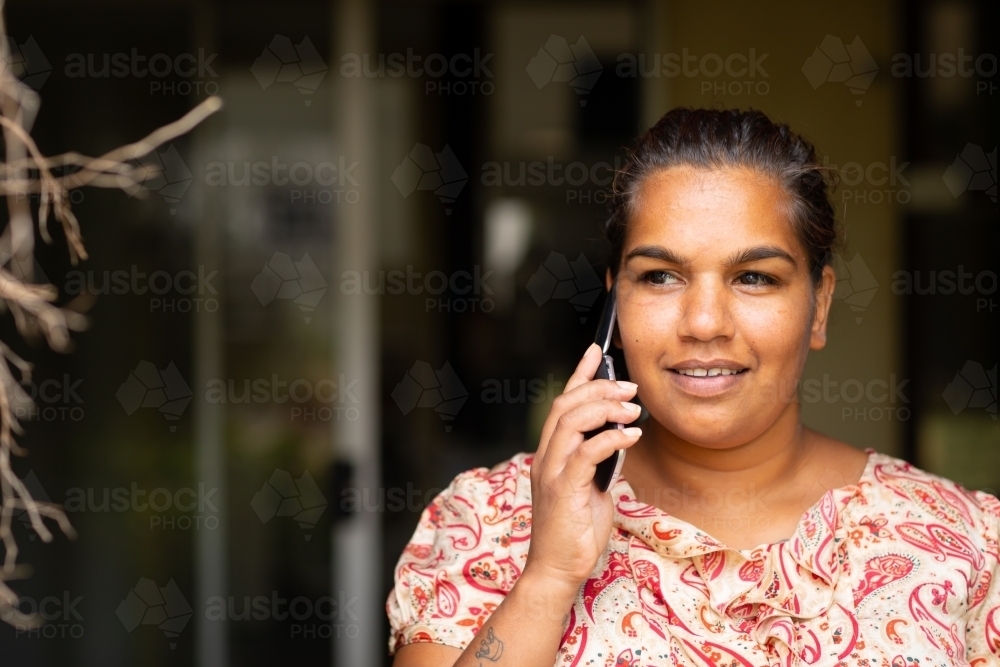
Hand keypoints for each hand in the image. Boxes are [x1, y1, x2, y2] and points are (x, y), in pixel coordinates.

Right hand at [524, 343, 641, 588]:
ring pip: (571, 422)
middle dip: (599, 387)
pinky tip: (632, 437)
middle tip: (630, 387)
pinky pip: (586, 453)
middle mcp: (545, 457)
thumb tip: (621, 435)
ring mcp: (551, 472)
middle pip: (566, 405)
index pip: (562, 402)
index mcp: (550, 453)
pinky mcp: (563, 491)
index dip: (579, 373)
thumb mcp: (592, 487)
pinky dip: (611, 439)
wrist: (557, 570)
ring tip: (633, 409)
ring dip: (605, 408)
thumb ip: (598, 460)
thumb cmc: (576, 531)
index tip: (597, 350)